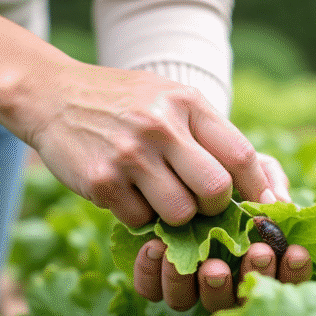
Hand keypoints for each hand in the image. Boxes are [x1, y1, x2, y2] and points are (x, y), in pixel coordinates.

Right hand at [25, 61, 274, 228]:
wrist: (53, 95)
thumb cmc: (124, 103)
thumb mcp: (169, 99)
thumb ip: (207, 134)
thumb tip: (259, 185)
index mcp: (186, 103)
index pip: (241, 155)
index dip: (258, 187)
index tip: (263, 205)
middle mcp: (160, 126)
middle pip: (215, 191)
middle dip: (214, 207)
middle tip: (200, 203)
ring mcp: (129, 155)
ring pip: (179, 214)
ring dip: (175, 216)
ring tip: (159, 195)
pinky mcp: (101, 181)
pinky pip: (139, 220)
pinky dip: (137, 215)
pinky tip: (126, 191)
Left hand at [128, 151, 308, 311]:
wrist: (158, 155)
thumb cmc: (211, 161)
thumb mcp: (242, 161)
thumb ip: (265, 178)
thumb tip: (278, 203)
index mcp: (250, 254)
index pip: (281, 277)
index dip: (293, 272)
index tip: (295, 251)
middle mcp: (220, 273)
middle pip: (240, 297)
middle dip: (253, 275)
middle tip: (257, 253)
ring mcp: (186, 279)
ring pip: (197, 300)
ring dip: (208, 286)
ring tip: (210, 264)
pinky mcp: (153, 276)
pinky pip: (152, 290)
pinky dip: (155, 274)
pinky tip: (158, 248)